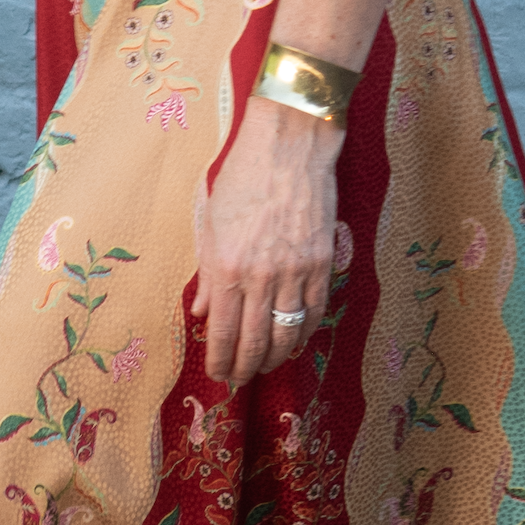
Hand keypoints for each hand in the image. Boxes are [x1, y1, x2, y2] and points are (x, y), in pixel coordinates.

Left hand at [191, 94, 338, 388]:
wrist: (290, 144)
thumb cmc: (242, 176)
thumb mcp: (209, 221)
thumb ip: (205, 272)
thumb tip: (202, 311)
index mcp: (227, 267)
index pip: (223, 333)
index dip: (220, 361)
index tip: (218, 374)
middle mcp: (262, 277)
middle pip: (255, 343)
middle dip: (245, 368)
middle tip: (239, 380)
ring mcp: (296, 273)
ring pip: (287, 334)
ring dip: (274, 358)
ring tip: (264, 365)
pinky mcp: (322, 264)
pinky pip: (314, 312)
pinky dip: (302, 333)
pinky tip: (293, 341)